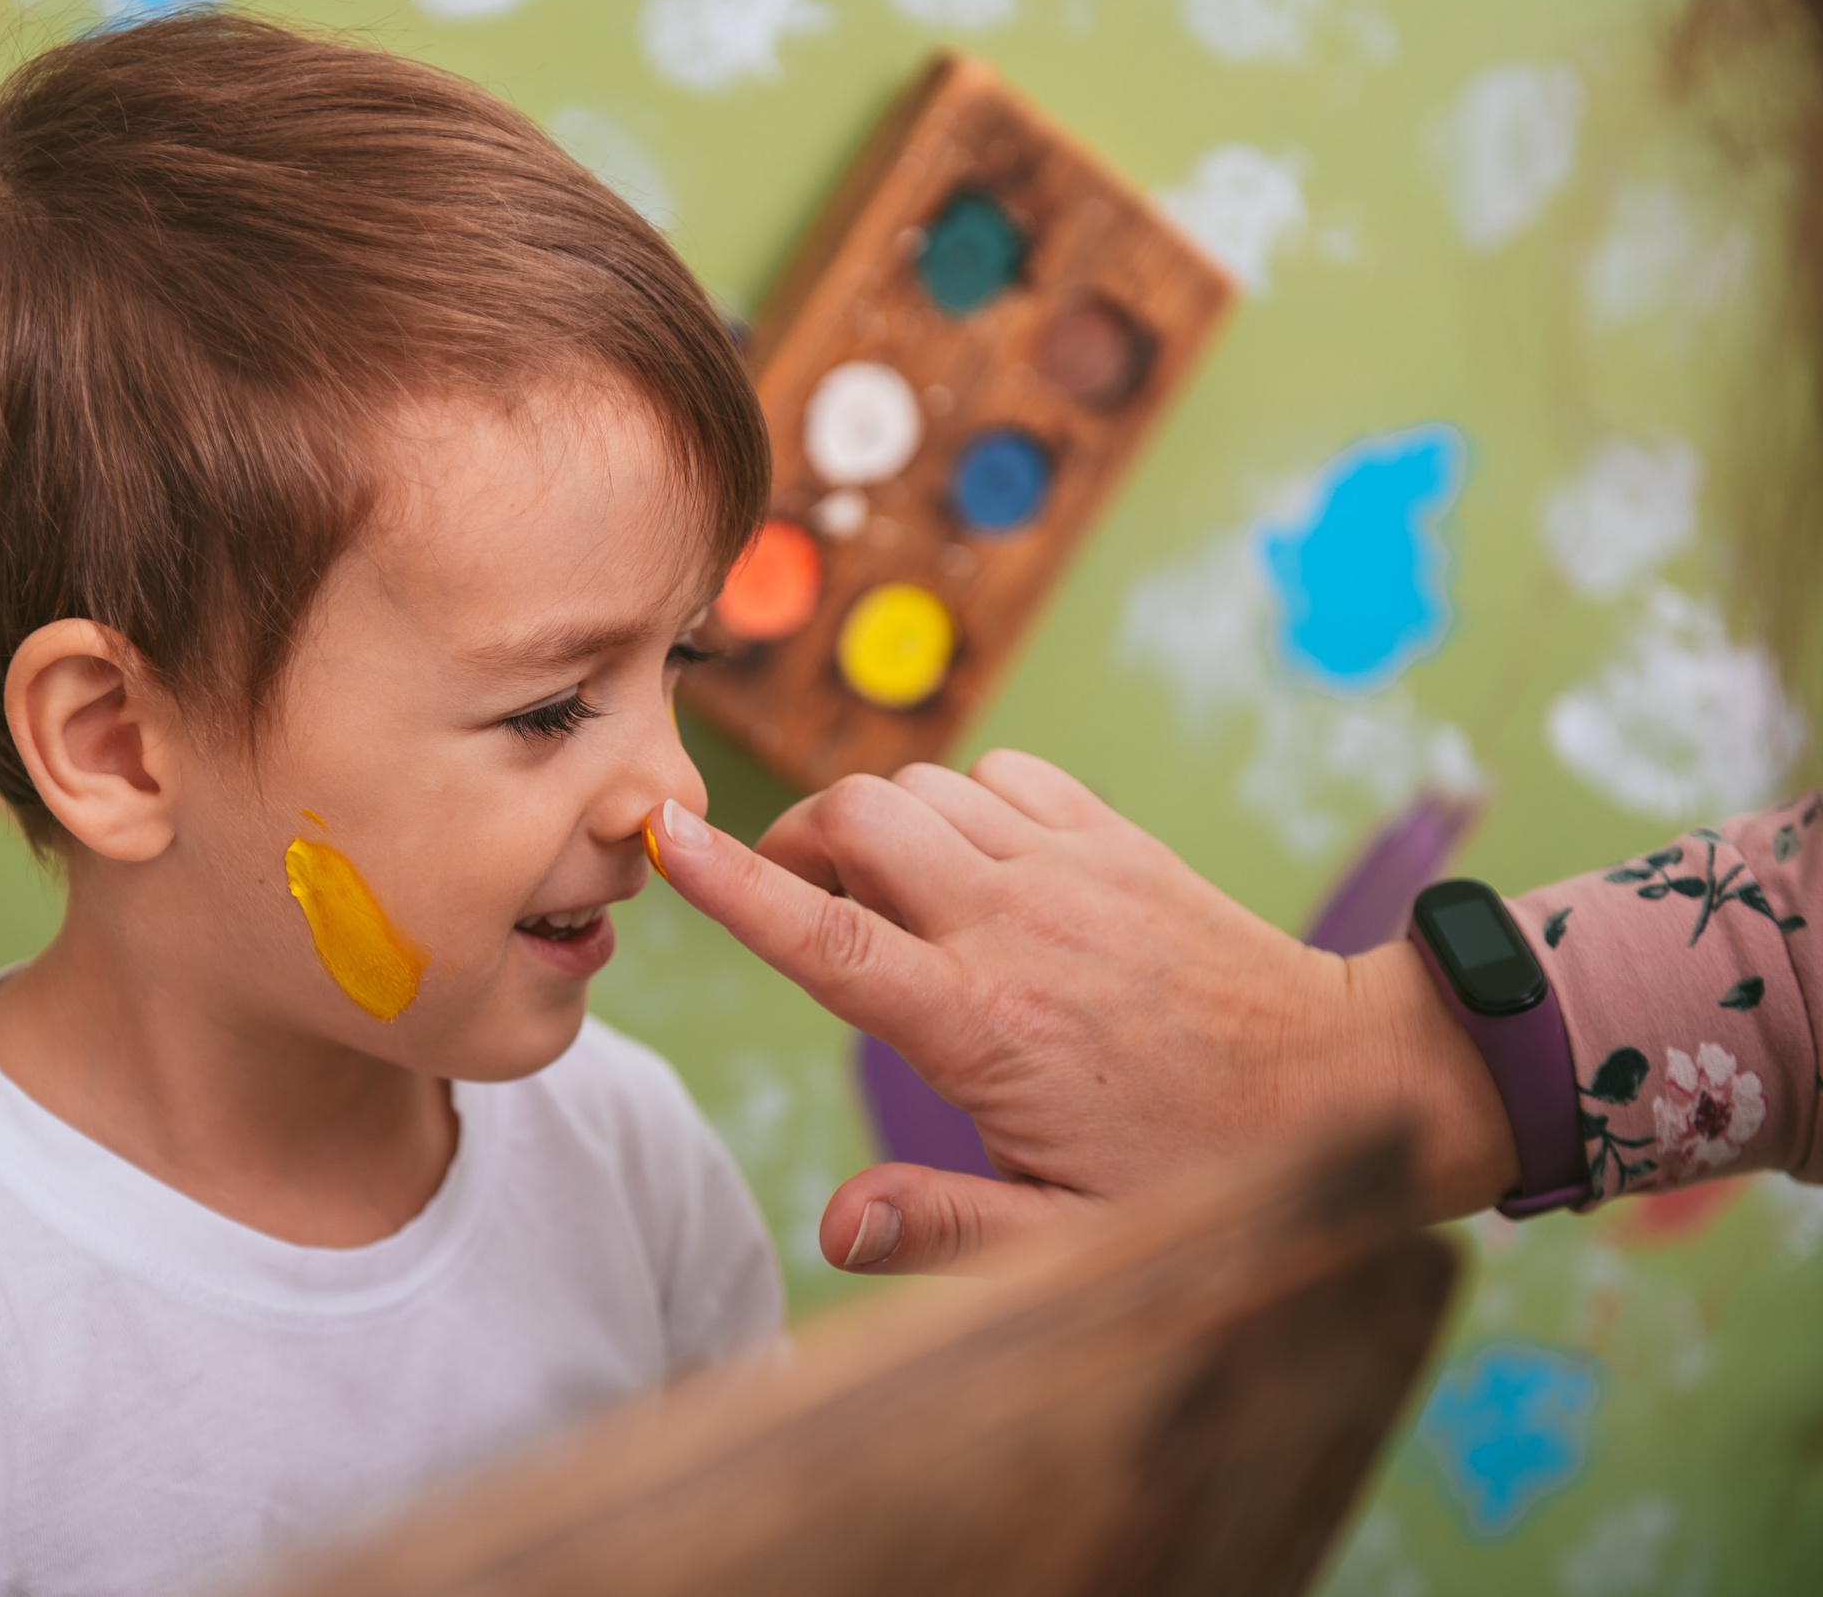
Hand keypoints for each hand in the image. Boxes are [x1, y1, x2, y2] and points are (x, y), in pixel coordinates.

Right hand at [649, 751, 1516, 1272]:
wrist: (1351, 1080)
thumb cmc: (1205, 1175)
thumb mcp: (1074, 1240)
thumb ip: (946, 1230)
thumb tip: (834, 1224)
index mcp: (983, 1025)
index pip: (825, 938)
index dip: (732, 884)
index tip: (663, 836)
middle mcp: (1016, 924)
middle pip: (859, 819)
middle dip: (797, 840)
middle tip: (794, 896)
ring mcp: (1070, 867)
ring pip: (923, 787)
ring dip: (878, 824)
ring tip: (882, 894)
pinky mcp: (1114, 839)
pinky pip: (1003, 774)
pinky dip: (961, 802)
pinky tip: (973, 866)